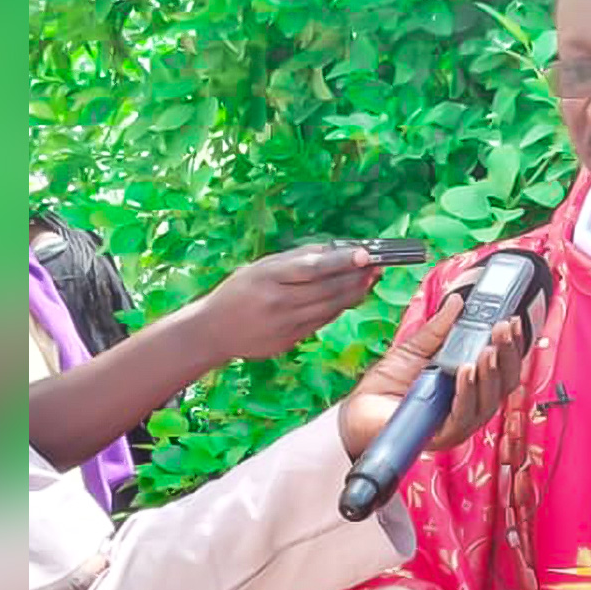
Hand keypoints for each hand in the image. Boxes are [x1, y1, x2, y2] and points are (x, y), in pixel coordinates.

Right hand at [191, 244, 381, 362]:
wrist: (213, 331)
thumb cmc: (238, 292)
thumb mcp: (260, 267)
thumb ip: (296, 258)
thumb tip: (334, 250)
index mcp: (267, 277)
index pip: (311, 268)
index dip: (341, 261)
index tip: (365, 254)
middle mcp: (278, 302)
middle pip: (327, 289)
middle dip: (357, 277)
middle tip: (377, 265)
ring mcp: (286, 324)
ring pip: (331, 307)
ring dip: (354, 293)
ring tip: (370, 279)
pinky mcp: (291, 340)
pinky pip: (323, 321)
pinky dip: (339, 307)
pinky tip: (350, 296)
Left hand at [337, 293, 525, 456]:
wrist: (359, 411)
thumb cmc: (387, 386)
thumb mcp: (416, 348)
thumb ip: (439, 328)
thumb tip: (457, 303)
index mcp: (470, 385)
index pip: (502, 367)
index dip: (511, 346)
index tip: (512, 322)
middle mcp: (470, 405)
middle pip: (503, 383)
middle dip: (506, 354)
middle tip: (503, 329)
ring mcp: (460, 423)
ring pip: (488, 400)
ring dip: (490, 373)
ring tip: (488, 350)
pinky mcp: (444, 435)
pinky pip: (463, 415)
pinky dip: (467, 393)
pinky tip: (466, 371)